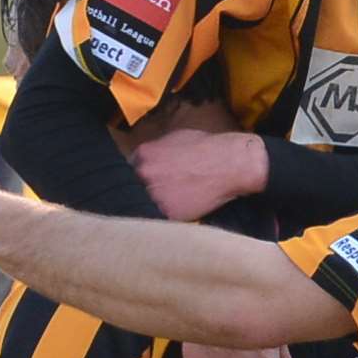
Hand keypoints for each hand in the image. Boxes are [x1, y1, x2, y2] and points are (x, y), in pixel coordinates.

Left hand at [130, 130, 267, 221]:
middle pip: (131, 187)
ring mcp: (153, 194)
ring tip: (166, 205)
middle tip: (154, 194)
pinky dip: (163, 218)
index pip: (127, 170)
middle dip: (141, 191)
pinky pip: (157, 218)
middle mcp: (143, 174)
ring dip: (150, 205)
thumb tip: (147, 159)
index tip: (142, 183)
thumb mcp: (175, 138)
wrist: (230, 164)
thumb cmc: (207, 148)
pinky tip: (173, 214)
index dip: (136, 177)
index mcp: (143, 154)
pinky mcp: (167, 213)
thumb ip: (155, 149)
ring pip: (142, 204)